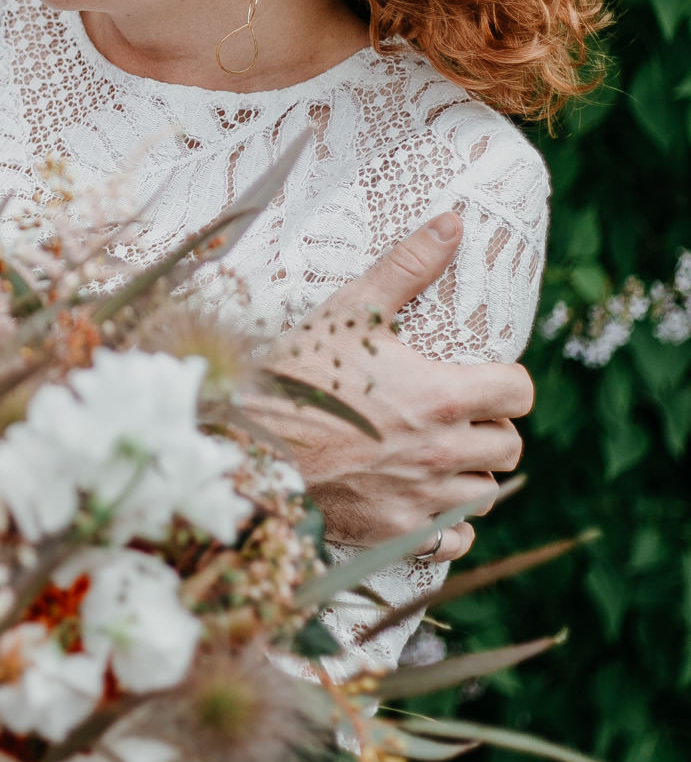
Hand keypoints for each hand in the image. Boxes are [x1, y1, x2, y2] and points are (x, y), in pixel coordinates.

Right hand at [257, 212, 531, 558]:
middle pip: (509, 447)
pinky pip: (455, 539)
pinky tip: (422, 498)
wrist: (242, 442)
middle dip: (490, 429)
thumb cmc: (294, 372)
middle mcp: (441, 452)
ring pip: (484, 493)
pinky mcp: (395, 533)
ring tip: (435, 454)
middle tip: (454, 416)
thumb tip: (452, 222)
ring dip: (469, 474)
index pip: (519, 393)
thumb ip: (407, 266)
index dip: (505, 383)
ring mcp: (420, 497)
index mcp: (441, 395)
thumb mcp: (349, 312)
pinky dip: (448, 523)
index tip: (482, 380)